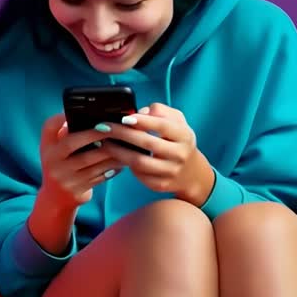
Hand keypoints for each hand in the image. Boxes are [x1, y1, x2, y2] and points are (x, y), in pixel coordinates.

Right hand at [39, 113, 124, 206]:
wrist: (55, 199)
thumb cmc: (59, 166)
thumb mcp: (52, 149)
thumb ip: (60, 132)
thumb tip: (73, 115)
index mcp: (47, 149)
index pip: (50, 127)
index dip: (63, 119)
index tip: (79, 113)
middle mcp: (53, 163)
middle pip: (75, 142)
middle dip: (96, 133)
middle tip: (114, 127)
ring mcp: (65, 178)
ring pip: (93, 161)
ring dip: (111, 152)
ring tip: (125, 144)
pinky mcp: (78, 191)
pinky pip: (100, 176)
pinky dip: (113, 168)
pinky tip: (122, 162)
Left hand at [100, 103, 214, 204]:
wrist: (191, 173)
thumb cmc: (178, 141)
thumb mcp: (177, 121)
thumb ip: (160, 111)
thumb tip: (139, 113)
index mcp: (184, 135)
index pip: (162, 126)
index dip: (142, 121)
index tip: (124, 118)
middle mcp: (180, 154)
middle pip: (147, 143)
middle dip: (122, 134)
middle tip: (105, 128)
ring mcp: (171, 172)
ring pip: (139, 162)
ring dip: (118, 152)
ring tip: (106, 143)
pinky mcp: (161, 185)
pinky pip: (139, 175)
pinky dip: (126, 165)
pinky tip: (118, 157)